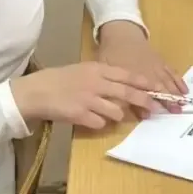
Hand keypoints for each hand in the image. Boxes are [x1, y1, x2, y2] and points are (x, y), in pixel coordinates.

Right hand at [10, 62, 154, 130]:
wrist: (36, 92)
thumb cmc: (59, 80)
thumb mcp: (82, 71)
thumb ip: (102, 76)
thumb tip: (124, 85)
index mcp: (96, 70)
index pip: (127, 75)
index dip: (143, 82)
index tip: (156, 88)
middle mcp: (95, 83)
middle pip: (128, 93)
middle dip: (144, 101)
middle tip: (154, 107)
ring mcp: (89, 100)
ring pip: (117, 112)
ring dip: (117, 115)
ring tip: (107, 113)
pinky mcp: (81, 115)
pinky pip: (101, 124)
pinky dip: (99, 123)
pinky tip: (90, 119)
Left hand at [95, 21, 185, 108]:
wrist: (122, 34)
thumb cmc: (112, 55)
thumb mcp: (108, 71)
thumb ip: (118, 89)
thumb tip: (130, 105)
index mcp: (133, 76)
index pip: (143, 92)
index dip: (150, 102)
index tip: (156, 113)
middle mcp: (147, 72)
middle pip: (159, 87)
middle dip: (168, 100)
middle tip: (176, 112)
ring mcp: (157, 66)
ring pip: (167, 80)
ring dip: (175, 93)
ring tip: (182, 105)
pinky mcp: (162, 62)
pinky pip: (173, 72)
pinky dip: (179, 81)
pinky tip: (185, 90)